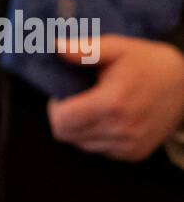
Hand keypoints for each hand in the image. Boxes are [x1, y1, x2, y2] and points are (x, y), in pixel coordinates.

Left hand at [48, 35, 183, 160]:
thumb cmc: (147, 62)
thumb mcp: (117, 47)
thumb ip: (84, 50)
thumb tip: (56, 48)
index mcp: (112, 102)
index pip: (62, 121)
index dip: (55, 107)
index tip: (62, 93)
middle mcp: (121, 129)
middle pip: (68, 135)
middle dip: (64, 117)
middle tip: (75, 99)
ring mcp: (129, 145)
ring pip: (83, 145)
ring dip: (80, 128)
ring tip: (92, 107)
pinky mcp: (136, 153)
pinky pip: (101, 151)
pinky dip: (96, 137)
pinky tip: (106, 118)